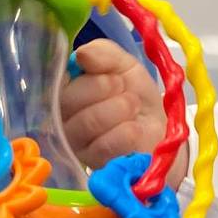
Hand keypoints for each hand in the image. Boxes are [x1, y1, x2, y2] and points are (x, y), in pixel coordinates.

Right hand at [60, 39, 187, 186]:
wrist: (160, 130)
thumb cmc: (135, 96)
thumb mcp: (123, 65)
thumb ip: (103, 54)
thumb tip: (82, 55)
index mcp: (62, 89)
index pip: (57, 77)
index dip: (89, 73)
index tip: (112, 74)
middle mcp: (60, 116)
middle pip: (68, 99)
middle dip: (105, 88)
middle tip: (124, 91)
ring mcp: (74, 143)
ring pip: (88, 121)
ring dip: (120, 109)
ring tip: (133, 107)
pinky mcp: (92, 163)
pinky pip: (105, 144)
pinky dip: (127, 132)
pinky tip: (135, 129)